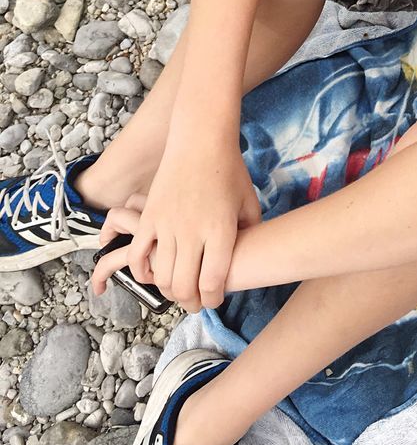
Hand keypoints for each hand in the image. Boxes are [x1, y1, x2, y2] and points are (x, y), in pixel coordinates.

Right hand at [95, 146, 261, 312]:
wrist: (200, 140)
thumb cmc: (230, 170)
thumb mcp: (249, 203)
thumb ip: (249, 233)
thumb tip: (246, 257)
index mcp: (220, 231)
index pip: (213, 282)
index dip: (213, 299)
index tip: (215, 300)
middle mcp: (193, 232)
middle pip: (185, 287)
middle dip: (192, 303)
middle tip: (196, 304)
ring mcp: (167, 225)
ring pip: (162, 277)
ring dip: (170, 292)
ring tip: (179, 292)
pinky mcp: (149, 217)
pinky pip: (137, 255)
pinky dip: (142, 271)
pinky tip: (152, 274)